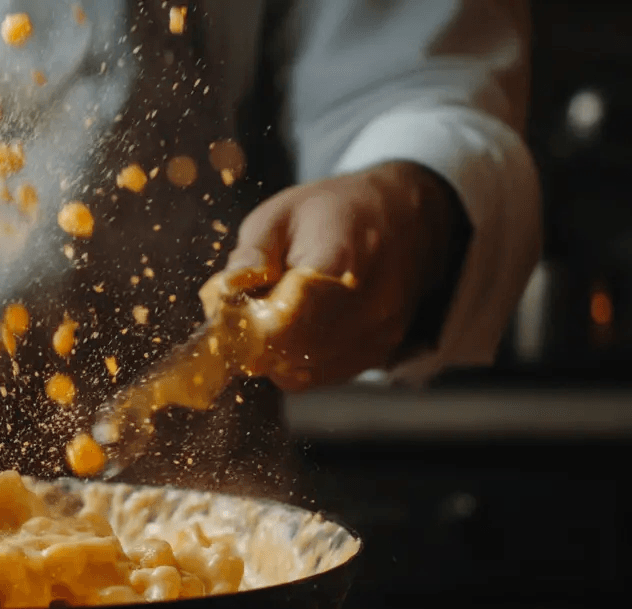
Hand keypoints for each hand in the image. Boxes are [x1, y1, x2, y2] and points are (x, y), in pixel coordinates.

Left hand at [200, 161, 460, 390]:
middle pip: (292, 348)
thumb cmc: (332, 211)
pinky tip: (299, 327)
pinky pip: (320, 374)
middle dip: (257, 340)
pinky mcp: (381, 352)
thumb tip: (227, 291)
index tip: (233, 313)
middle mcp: (369, 303)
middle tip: (248, 312)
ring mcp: (379, 332)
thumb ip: (251, 254)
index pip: (287, 317)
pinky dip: (297, 359)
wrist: (405, 217)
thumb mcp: (280, 214)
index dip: (251, 325)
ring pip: (303, 369)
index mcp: (340, 257)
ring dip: (275, 352)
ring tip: (276, 313)